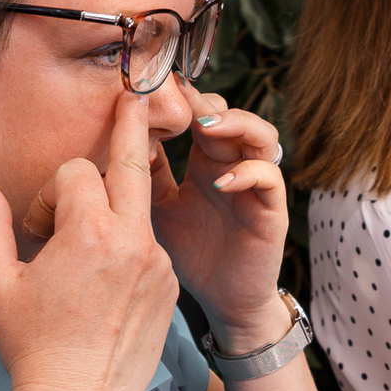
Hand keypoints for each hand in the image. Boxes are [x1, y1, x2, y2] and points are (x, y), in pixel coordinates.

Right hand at [0, 91, 180, 390]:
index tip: (35, 233)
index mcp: (92, 233)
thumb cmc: (32, 348)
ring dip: (111, 213)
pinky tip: (103, 288)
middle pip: (134, 165)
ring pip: (138, 212)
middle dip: (133, 125)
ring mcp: (160, 265)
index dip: (49, 196)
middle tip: (137, 93)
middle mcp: (135, 241)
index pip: (76, 174)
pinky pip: (149, 248)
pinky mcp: (171, 288)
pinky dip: (127, 249)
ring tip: (82, 251)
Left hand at [147, 89, 291, 347]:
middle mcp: (234, 166)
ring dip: (236, 125)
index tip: (158, 89)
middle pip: (232, 116)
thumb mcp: (159, 209)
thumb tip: (119, 143)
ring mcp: (255, 185)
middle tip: (182, 99)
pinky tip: (220, 181)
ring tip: (206, 128)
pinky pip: (269, 178)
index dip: (186, 100)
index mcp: (207, 162)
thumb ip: (149, 177)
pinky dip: (248, 172)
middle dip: (208, 104)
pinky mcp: (271, 210)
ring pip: (262, 136)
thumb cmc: (192, 253)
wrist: (223, 301)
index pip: (202, 116)